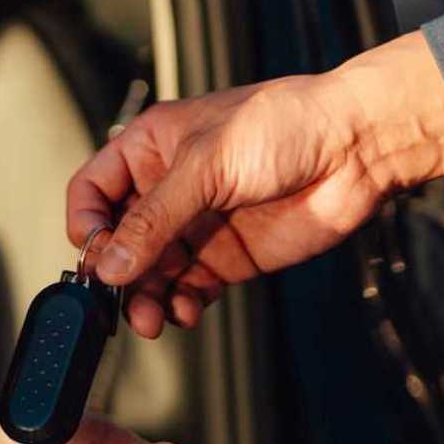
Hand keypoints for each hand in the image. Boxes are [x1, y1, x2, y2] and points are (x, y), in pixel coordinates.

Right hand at [66, 31, 443, 336]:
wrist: (357, 148)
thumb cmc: (285, 125)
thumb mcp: (206, 165)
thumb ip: (154, 220)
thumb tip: (110, 266)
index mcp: (149, 149)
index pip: (92, 191)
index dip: (86, 223)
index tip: (95, 253)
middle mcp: (166, 190)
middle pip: (117, 241)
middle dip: (115, 273)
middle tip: (120, 299)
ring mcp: (195, 227)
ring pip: (148, 273)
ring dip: (143, 298)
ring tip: (151, 317)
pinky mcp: (225, 259)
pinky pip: (185, 289)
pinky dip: (178, 306)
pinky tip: (184, 311)